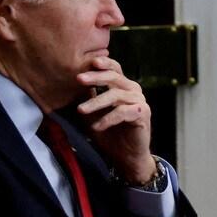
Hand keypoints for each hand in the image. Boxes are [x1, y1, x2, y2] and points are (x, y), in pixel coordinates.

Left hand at [75, 55, 155, 183]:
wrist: (126, 156)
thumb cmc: (109, 133)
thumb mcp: (93, 113)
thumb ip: (88, 97)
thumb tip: (73, 82)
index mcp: (122, 86)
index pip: (113, 69)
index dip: (103, 63)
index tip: (89, 61)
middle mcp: (133, 90)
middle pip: (114, 77)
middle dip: (96, 77)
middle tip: (79, 79)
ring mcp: (139, 101)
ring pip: (116, 95)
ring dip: (96, 103)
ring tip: (81, 110)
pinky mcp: (142, 114)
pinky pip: (123, 112)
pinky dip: (108, 119)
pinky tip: (96, 127)